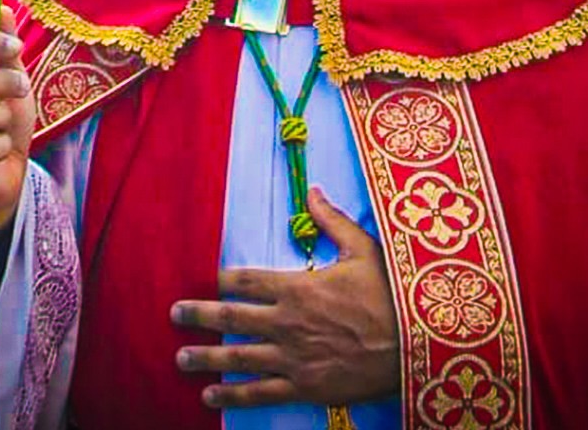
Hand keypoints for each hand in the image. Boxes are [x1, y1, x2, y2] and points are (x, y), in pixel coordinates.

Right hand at [0, 6, 34, 234]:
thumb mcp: (11, 81)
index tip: (17, 48)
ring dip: (1, 118)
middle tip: (22, 89)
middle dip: (1, 81)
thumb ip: (5, 52)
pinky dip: (2, 147)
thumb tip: (3, 9)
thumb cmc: (4, 121)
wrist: (6, 173)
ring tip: (3, 126)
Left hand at [171, 187, 399, 410]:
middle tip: (174, 314)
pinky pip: (260, 392)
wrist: (413, 344)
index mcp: (298, 286)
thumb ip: (332, 221)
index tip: (203, 277)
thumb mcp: (364, 249)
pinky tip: (210, 396)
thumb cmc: (390, 293)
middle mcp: (287, 322)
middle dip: (200, 314)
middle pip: (233, 316)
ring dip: (206, 357)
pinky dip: (232, 395)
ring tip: (181, 356)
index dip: (222, 278)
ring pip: (239, 357)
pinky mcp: (304, 387)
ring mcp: (292, 358)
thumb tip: (312, 192)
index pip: (247, 280)